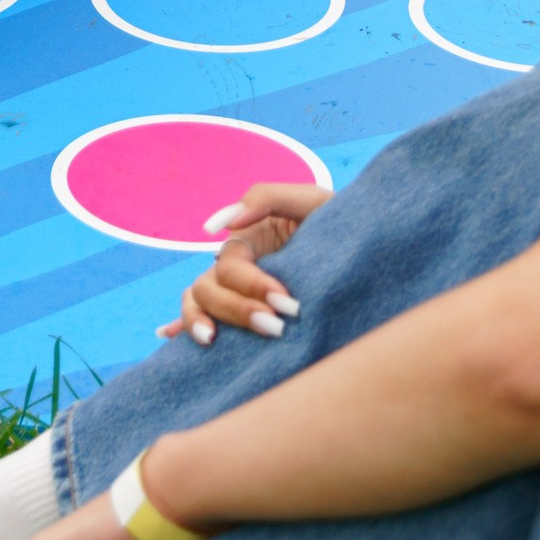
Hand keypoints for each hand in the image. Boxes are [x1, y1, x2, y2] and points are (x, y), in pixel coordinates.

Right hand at [159, 180, 328, 344]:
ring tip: (214, 342)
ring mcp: (239, 290)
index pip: (230, 264)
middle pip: (209, 287)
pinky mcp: (249, 313)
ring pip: (198, 301)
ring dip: (199, 321)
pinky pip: (205, 318)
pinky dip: (181, 325)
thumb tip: (221, 226)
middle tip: (277, 327)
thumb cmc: (342, 225)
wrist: (372, 255)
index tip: (287, 302)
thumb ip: (267, 197)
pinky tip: (167, 337)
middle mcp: (238, 265)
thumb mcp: (311, 201)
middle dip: (237, 309)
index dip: (251, 284)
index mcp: (250, 238)